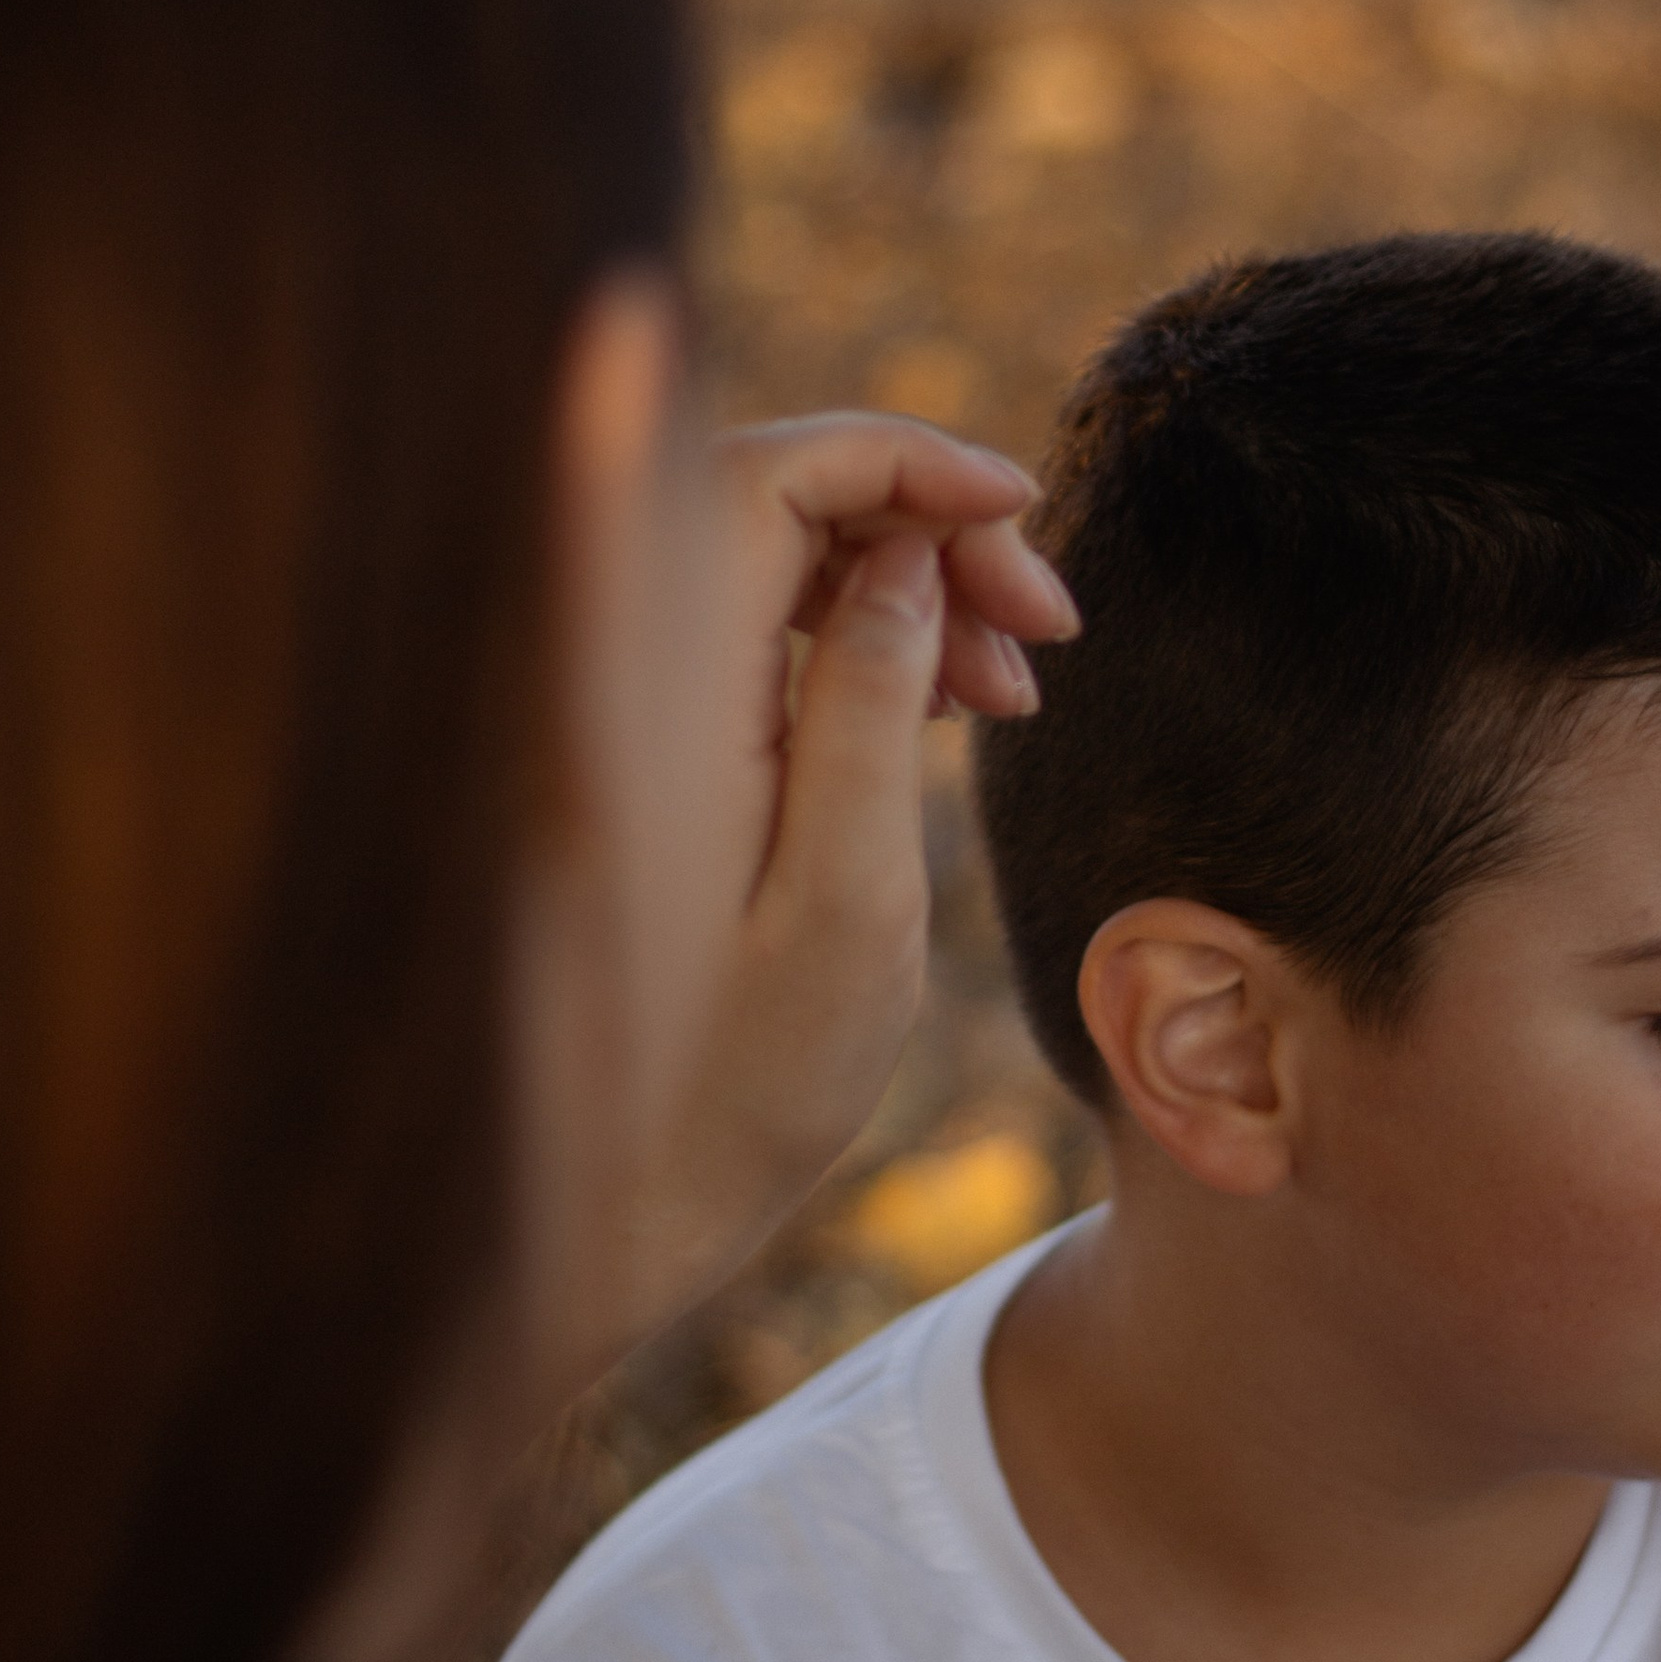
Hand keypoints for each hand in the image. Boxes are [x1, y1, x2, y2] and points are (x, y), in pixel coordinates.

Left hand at [623, 412, 1074, 1335]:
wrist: (607, 1202)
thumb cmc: (734, 1083)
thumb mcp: (847, 901)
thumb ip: (864, 705)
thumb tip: (906, 554)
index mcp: (648, 696)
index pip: (766, 477)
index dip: (905, 459)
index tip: (1024, 509)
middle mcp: (612, 674)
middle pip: (772, 501)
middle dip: (925, 530)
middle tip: (1053, 630)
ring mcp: (620, 706)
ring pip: (770, 562)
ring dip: (904, 587)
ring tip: (1018, 691)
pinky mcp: (642, 744)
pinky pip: (750, 630)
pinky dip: (853, 639)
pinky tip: (947, 710)